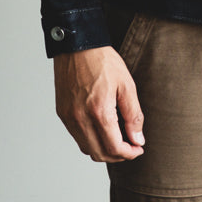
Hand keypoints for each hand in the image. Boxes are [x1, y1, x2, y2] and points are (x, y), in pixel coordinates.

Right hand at [54, 45, 144, 161]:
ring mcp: (69, 118)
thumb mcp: (126, 85)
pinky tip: (102, 129)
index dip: (129, 153)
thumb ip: (133, 115)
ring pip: (87, 149)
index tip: (138, 149)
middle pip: (100, 154)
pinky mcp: (62, 114)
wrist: (77, 46)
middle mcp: (80, 119)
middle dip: (118, 155)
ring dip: (103, 150)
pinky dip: (91, 140)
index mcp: (99, 112)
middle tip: (130, 146)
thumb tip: (138, 139)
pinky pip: (77, 137)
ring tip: (118, 138)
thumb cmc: (103, 61)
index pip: (114, 148)